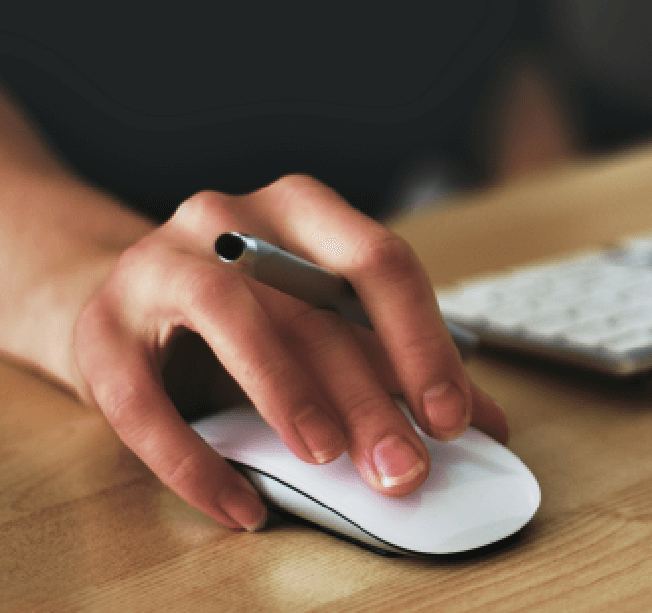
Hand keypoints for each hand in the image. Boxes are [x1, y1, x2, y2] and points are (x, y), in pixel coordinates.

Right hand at [73, 174, 507, 530]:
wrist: (127, 303)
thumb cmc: (248, 313)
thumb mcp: (326, 324)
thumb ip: (399, 365)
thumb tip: (487, 423)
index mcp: (302, 210)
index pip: (379, 262)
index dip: (422, 341)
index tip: (453, 416)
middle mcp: (229, 219)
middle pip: (312, 304)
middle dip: (368, 395)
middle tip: (404, 466)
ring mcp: (157, 264)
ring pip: (230, 317)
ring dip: (287, 392)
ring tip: (327, 458)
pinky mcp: (99, 329)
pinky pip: (143, 400)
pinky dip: (196, 460)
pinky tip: (241, 506)